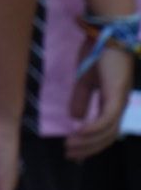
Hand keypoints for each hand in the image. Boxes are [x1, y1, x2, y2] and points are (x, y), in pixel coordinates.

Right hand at [66, 42, 132, 159]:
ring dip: (88, 141)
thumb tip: (75, 118)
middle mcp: (119, 105)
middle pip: (107, 136)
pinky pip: (106, 119)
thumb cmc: (96, 51)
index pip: (105, 131)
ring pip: (107, 132)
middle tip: (70, 155)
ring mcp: (119, 101)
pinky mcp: (116, 95)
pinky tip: (78, 132)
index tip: (74, 152)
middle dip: (89, 148)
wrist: (106, 33)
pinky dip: (93, 128)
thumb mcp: (84, 78)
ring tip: (70, 145)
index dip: (90, 144)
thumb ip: (81, 98)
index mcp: (112, 101)